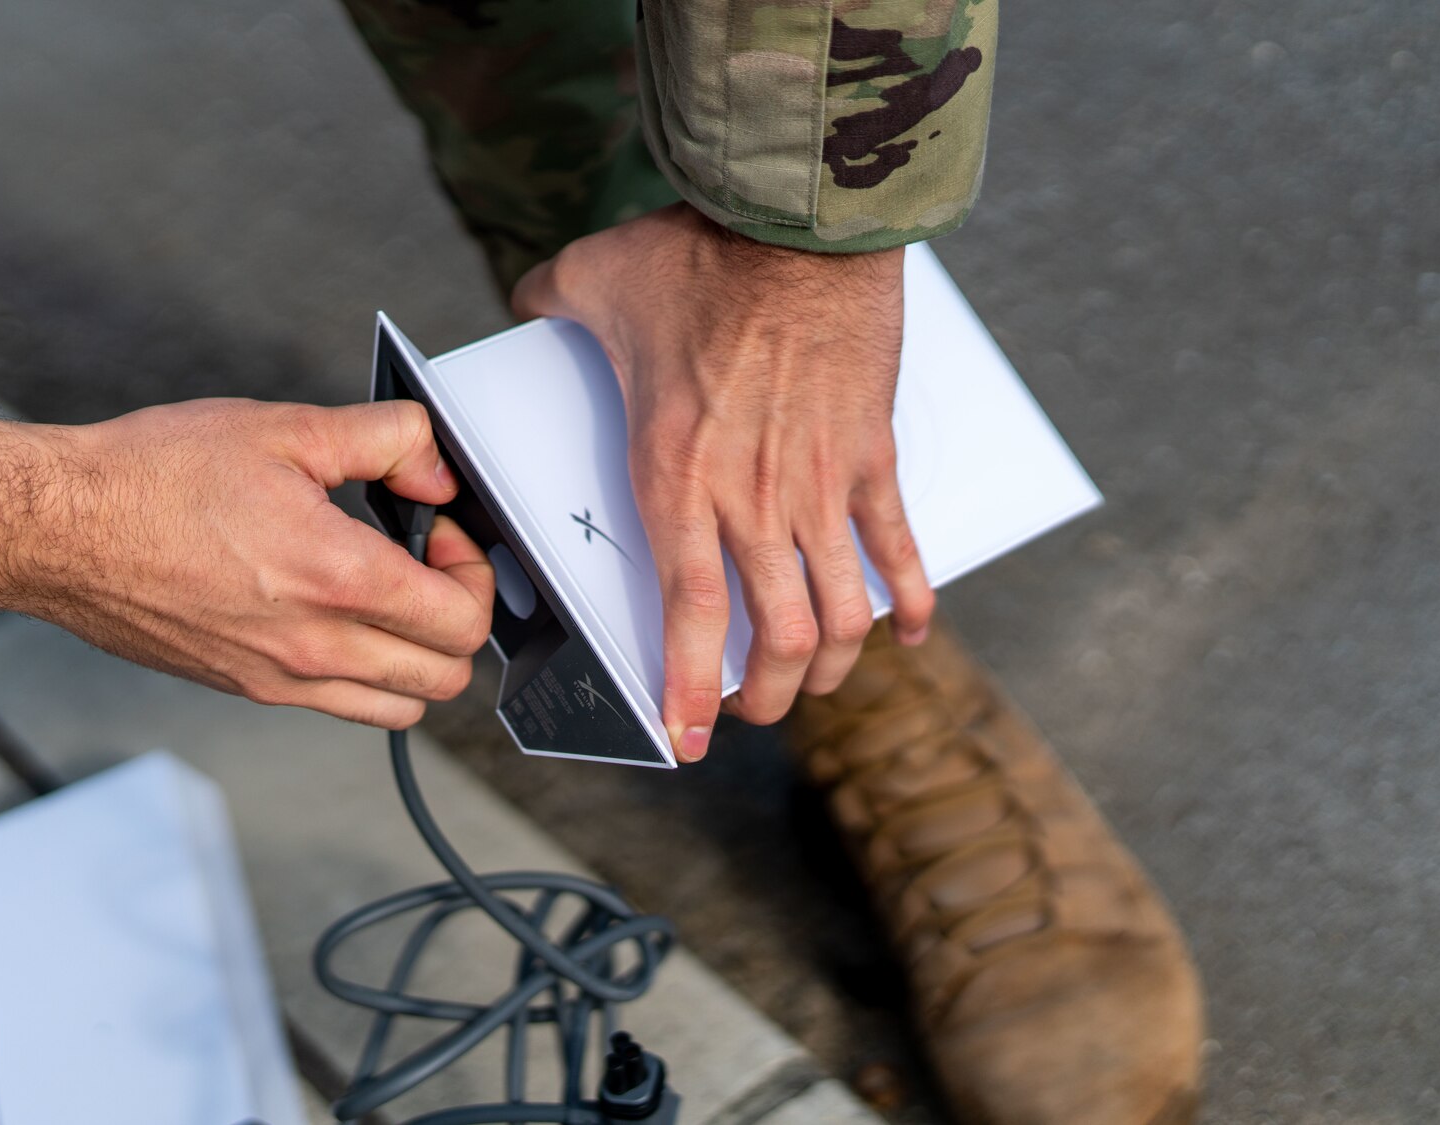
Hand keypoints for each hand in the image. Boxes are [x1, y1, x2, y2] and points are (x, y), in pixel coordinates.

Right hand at [0, 400, 494, 728]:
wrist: (58, 530)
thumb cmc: (152, 477)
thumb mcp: (282, 428)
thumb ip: (383, 441)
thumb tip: (436, 467)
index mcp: (335, 579)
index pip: (463, 619)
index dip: (473, 569)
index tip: (438, 528)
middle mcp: (313, 646)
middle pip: (446, 677)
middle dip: (457, 616)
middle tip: (421, 561)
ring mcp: (279, 679)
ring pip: (401, 708)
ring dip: (416, 656)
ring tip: (384, 593)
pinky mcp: (247, 690)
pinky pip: (341, 706)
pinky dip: (365, 674)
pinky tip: (334, 612)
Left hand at [513, 203, 933, 761]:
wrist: (800, 221)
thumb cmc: (696, 251)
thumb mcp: (596, 280)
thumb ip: (550, 300)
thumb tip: (525, 299)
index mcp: (675, 477)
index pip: (690, 616)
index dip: (690, 690)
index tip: (685, 738)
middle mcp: (751, 498)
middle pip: (778, 637)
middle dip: (768, 697)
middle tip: (750, 712)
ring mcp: (820, 484)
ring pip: (844, 613)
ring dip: (837, 666)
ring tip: (821, 683)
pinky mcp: (872, 456)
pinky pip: (902, 549)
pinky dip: (915, 600)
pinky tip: (914, 632)